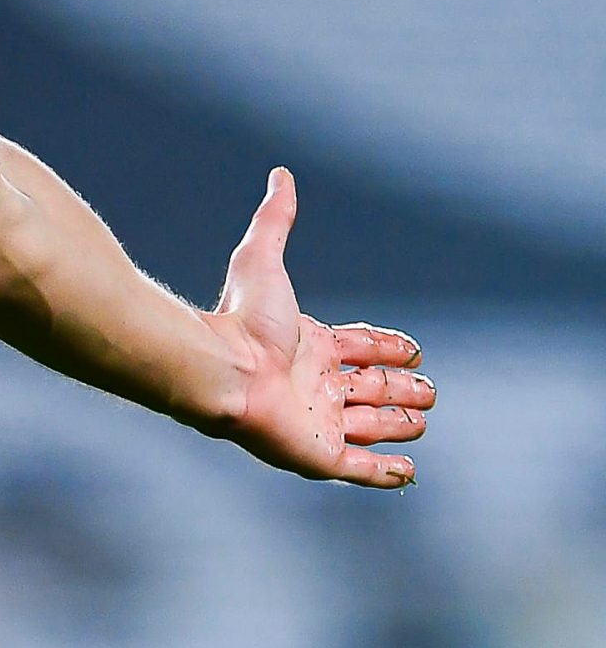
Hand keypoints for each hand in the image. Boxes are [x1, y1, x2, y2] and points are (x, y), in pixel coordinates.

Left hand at [208, 168, 432, 487]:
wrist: (221, 368)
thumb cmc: (240, 320)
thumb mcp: (261, 259)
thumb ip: (275, 220)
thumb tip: (280, 174)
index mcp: (312, 347)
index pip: (364, 349)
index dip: (389, 349)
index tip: (413, 351)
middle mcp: (318, 385)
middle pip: (377, 390)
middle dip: (404, 389)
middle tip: (425, 389)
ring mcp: (321, 422)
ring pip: (376, 428)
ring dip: (401, 424)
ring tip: (417, 417)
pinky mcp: (322, 455)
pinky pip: (362, 472)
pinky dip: (387, 473)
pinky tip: (406, 471)